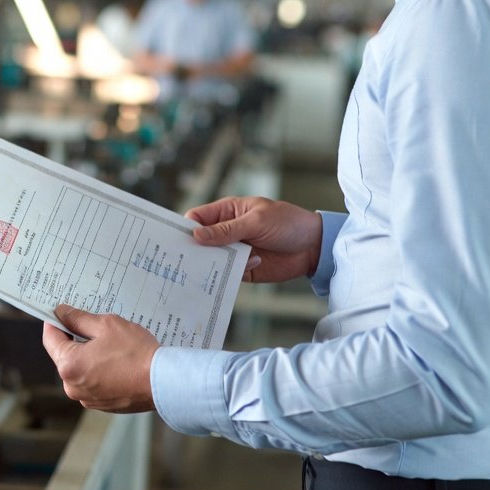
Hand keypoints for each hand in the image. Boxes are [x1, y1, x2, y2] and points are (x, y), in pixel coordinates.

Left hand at [42, 304, 158, 412]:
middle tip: (94, 326)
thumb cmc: (136, 353)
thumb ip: (78, 319)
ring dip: (88, 355)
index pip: (50, 338)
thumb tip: (61, 313)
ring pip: (79, 369)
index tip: (60, 313)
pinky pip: (92, 382)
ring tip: (111, 345)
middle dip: (75, 339)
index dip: (54, 322)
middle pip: (64, 355)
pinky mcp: (101, 405)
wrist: (163, 382)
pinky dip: (99, 370)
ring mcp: (86, 398)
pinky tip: (117, 361)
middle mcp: (72, 386)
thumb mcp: (106, 325)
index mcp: (69, 365)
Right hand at [186, 197, 321, 282]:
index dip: (185, 228)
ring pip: (212, 259)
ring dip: (209, 265)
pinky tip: (230, 275)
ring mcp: (234, 251)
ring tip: (202, 272)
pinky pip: (227, 274)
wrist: (314, 247)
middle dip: (192, 250)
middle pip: (201, 241)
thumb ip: (227, 230)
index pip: (197, 218)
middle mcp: (227, 232)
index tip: (176, 240)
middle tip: (182, 261)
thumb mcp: (256, 221)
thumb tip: (197, 235)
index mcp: (227, 213)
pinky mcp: (243, 269)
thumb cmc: (287, 223)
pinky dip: (225, 276)